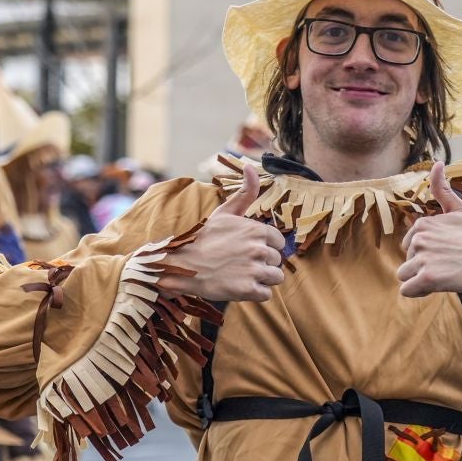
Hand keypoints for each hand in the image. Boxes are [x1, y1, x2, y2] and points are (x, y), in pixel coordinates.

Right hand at [160, 162, 285, 302]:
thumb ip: (245, 192)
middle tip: (240, 263)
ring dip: (261, 279)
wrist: (182, 264)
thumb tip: (249, 165)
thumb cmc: (204, 238)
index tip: (248, 249)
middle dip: (262, 263)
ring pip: (275, 277)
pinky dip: (254, 293)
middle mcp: (258, 249)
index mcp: (257, 229)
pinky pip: (266, 294)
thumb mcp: (225, 212)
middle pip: (276, 261)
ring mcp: (253, 270)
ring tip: (241, 274)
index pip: (279, 242)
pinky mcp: (247, 290)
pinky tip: (238, 285)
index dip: (265, 247)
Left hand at [398, 165, 461, 298]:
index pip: (410, 244)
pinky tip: (438, 286)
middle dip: (423, 267)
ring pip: (405, 275)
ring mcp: (423, 257)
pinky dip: (419, 291)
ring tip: (445, 275)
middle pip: (407, 261)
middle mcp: (419, 238)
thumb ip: (442, 189)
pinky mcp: (428, 278)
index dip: (427, 253)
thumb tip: (437, 163)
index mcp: (423, 223)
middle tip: (449, 265)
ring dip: (420, 280)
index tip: (447, 254)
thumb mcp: (460, 209)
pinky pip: (407, 290)